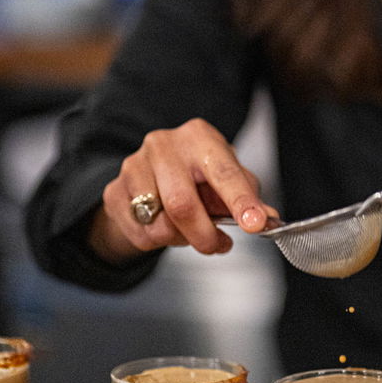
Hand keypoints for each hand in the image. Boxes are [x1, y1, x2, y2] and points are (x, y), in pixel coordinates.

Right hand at [91, 118, 279, 263]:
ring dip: (180, 239)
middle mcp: (163, 145)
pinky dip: (158, 242)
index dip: (241, 201)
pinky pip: (140, 234)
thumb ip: (248, 197)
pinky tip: (164, 226)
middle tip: (218, 245)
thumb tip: (267, 220)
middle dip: (204, 235)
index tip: (255, 224)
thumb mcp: (227, 177)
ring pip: (159, 224)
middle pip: (182, 204)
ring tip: (188, 229)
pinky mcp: (114, 191)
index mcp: (199, 137)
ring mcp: (133, 166)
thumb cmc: (197, 173)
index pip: (224, 172)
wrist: (151, 171)